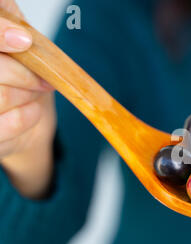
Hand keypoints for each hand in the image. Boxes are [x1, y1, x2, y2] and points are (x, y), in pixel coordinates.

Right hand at [0, 0, 55, 198]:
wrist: (26, 116)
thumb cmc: (20, 72)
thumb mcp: (19, 39)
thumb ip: (13, 25)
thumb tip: (19, 34)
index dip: (0, 34)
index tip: (25, 42)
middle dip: (26, 74)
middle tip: (42, 79)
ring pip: (2, 97)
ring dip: (29, 94)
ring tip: (34, 93)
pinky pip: (8, 125)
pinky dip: (29, 116)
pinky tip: (33, 110)